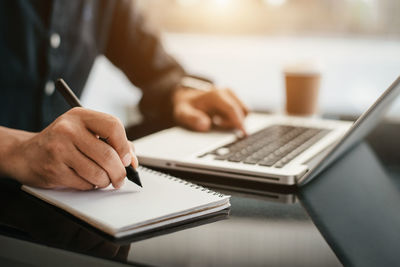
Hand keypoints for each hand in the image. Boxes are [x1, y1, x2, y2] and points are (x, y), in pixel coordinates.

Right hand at [4, 107, 136, 189]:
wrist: (26, 154)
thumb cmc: (63, 143)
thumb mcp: (86, 132)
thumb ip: (113, 142)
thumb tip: (133, 161)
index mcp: (81, 116)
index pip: (113, 126)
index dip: (124, 146)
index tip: (126, 158)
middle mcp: (69, 129)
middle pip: (108, 155)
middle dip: (120, 172)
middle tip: (120, 178)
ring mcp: (59, 149)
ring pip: (98, 173)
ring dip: (105, 181)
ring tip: (102, 178)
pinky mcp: (54, 169)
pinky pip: (84, 184)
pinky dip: (90, 185)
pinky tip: (84, 179)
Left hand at [172, 87, 248, 133]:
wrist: (187, 96)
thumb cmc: (186, 105)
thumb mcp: (183, 113)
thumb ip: (192, 118)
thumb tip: (205, 125)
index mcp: (215, 95)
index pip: (232, 109)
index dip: (239, 122)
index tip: (243, 134)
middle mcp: (226, 92)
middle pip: (241, 111)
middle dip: (235, 123)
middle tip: (218, 126)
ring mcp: (231, 94)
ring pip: (244, 111)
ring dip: (235, 121)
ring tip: (218, 122)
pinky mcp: (234, 98)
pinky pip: (242, 111)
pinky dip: (235, 119)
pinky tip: (222, 120)